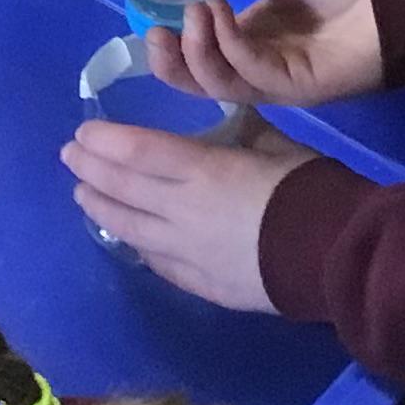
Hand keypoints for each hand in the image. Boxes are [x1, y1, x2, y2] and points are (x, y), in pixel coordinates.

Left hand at [61, 117, 315, 310]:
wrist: (335, 254)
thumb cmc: (309, 187)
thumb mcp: (274, 142)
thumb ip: (240, 132)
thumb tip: (227, 121)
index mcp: (202, 170)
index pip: (136, 152)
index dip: (104, 142)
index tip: (83, 134)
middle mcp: (182, 212)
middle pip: (123, 189)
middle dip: (91, 171)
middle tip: (69, 158)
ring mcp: (187, 252)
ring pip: (130, 229)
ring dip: (101, 209)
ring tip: (82, 196)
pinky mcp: (201, 283)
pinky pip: (158, 261)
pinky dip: (137, 244)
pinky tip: (128, 238)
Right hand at [144, 0, 381, 106]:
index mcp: (250, 41)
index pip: (198, 55)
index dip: (171, 41)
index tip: (151, 15)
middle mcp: (256, 65)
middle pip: (198, 80)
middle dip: (169, 61)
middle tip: (155, 32)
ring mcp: (275, 80)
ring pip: (217, 83)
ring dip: (196, 49)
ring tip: (194, 9)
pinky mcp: (295, 86)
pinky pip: (249, 73)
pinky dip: (229, 44)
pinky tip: (220, 13)